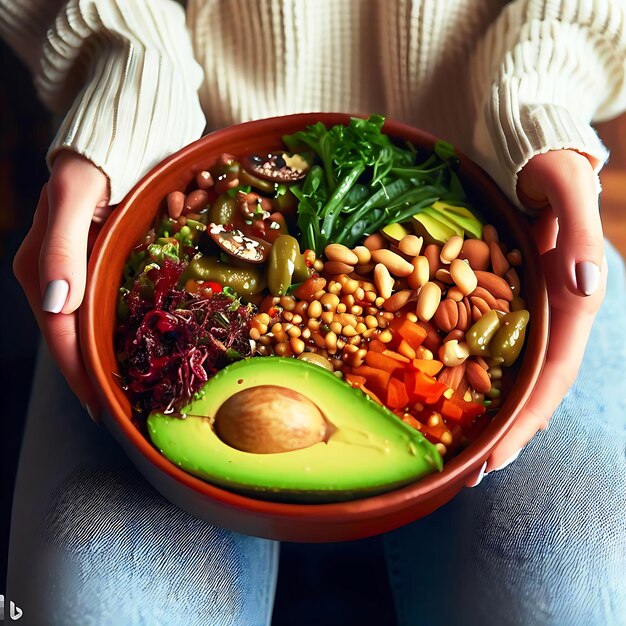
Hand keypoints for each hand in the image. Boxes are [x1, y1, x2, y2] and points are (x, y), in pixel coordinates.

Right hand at [13, 150, 110, 419]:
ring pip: (86, 327)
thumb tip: (56, 304)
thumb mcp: (75, 197)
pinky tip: (133, 349)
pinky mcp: (96, 264)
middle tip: (123, 409)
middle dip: (93, 376)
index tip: (102, 408)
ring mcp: (76, 272)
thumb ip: (63, 247)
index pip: (60, 334)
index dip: (80, 374)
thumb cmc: (96, 161)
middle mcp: (55, 276)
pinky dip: (115, 333)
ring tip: (130, 390)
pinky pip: (102, 309)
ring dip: (105, 359)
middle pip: (72, 338)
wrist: (119, 134)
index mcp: (43, 267)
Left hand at [466, 150, 606, 485]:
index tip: (497, 458)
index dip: (526, 420)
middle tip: (471, 475)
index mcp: (571, 301)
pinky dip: (470, 376)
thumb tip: (585, 287)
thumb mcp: (568, 186)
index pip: (553, 376)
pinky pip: (483, 345)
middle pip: (530, 388)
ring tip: (457, 453)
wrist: (525, 150)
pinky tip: (445, 396)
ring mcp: (521, 309)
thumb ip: (580, 233)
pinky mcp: (497, 298)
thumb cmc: (549, 165)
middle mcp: (549, 315)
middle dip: (505, 434)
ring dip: (487, 415)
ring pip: (508, 374)